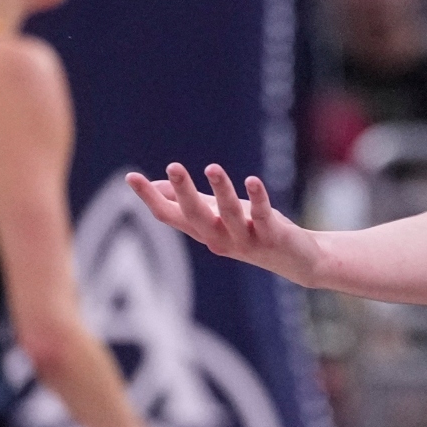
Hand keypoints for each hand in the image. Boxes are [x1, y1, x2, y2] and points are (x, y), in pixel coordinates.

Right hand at [126, 165, 318, 285]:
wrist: (297, 260)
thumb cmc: (251, 231)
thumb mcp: (216, 215)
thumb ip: (188, 202)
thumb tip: (157, 185)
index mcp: (203, 231)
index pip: (170, 215)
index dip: (149, 198)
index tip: (130, 177)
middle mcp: (219, 238)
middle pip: (195, 216)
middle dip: (184, 192)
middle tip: (173, 166)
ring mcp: (245, 239)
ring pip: (229, 215)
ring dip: (222, 190)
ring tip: (212, 167)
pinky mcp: (271, 236)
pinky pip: (262, 216)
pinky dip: (258, 199)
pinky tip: (252, 181)